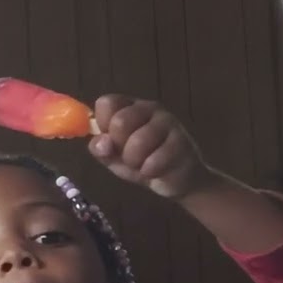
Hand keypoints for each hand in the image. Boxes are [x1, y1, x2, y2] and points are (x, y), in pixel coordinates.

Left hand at [88, 95, 213, 199]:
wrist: (178, 179)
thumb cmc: (142, 162)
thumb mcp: (113, 157)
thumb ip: (100, 149)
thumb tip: (102, 143)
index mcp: (129, 107)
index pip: (107, 103)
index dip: (103, 125)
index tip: (110, 139)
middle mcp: (149, 108)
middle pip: (120, 121)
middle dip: (119, 146)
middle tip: (128, 155)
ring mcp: (169, 122)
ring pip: (138, 142)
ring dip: (134, 161)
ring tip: (143, 164)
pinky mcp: (182, 142)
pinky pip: (154, 160)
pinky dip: (148, 171)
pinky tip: (156, 171)